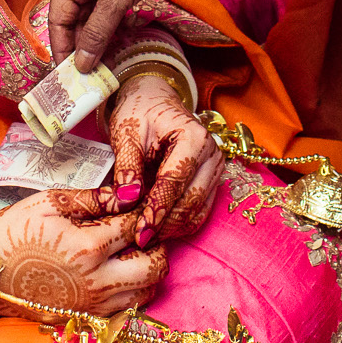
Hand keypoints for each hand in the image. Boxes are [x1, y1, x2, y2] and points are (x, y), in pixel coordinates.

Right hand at [0, 188, 167, 315]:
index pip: (136, 225)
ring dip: (149, 270)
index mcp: (88, 245)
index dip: (142, 210)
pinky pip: (126, 308)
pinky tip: (120, 272)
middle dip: (156, 244)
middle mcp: (97, 279)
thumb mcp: (51, 201)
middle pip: (154, 265)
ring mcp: (93, 302)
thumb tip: (130, 192)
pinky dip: (133, 290)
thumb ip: (95, 198)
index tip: (139, 203)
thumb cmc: (16, 231)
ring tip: (135, 252)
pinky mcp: (85, 316)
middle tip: (145, 230)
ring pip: (145, 292)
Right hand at [48, 0, 178, 72]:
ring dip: (98, 40)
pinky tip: (117, 45)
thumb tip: (82, 64)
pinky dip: (112, 28)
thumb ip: (97, 32)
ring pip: (93, 18)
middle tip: (88, 75)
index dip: (61, 47)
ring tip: (104, 66)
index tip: (66, 73)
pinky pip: (109, 12)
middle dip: (82, 47)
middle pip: (75, 20)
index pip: (58, 19)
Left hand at [108, 73, 222, 246]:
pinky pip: (197, 213)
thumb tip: (127, 199)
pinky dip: (177, 225)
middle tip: (135, 240)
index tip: (139, 232)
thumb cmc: (140, 112)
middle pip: (190, 202)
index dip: (156, 209)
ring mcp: (214, 170)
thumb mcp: (126, 132)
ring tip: (142, 238)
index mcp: (194, 137)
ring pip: (196, 213)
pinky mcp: (210, 183)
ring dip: (170, 229)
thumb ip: (128, 166)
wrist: (155, 102)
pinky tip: (155, 230)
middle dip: (163, 225)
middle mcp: (212, 155)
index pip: (175, 181)